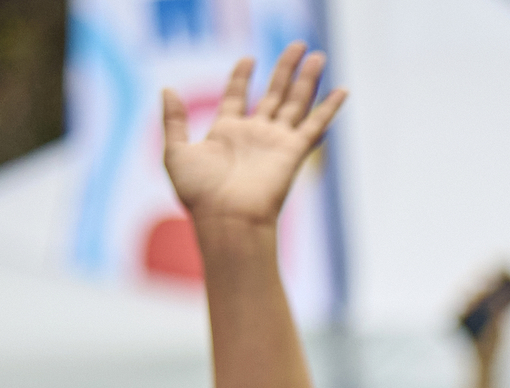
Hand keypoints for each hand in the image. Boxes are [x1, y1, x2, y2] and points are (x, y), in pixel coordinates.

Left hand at [160, 42, 341, 233]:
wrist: (226, 219)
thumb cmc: (199, 194)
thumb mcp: (175, 152)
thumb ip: (173, 120)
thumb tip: (167, 89)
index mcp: (227, 132)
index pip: (237, 95)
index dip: (242, 76)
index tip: (249, 58)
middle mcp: (255, 134)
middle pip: (274, 93)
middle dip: (285, 68)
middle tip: (298, 46)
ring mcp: (276, 142)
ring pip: (296, 102)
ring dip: (308, 78)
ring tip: (317, 55)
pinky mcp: (293, 152)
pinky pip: (315, 124)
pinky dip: (329, 108)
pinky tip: (341, 90)